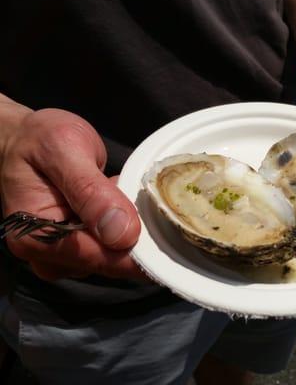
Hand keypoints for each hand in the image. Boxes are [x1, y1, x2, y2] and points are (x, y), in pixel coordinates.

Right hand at [1, 108, 144, 280]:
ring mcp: (64, 254)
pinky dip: (129, 226)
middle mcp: (48, 256)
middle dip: (140, 239)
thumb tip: (123, 234)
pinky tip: (128, 202)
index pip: (100, 258)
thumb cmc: (37, 139)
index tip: (168, 231)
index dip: (139, 249)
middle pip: (111, 262)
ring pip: (117, 256)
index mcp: (35, 237)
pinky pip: (114, 246)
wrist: (21, 139)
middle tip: (158, 204)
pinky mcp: (79, 247)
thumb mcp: (63, 150)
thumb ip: (90, 191)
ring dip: (136, 231)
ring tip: (135, 196)